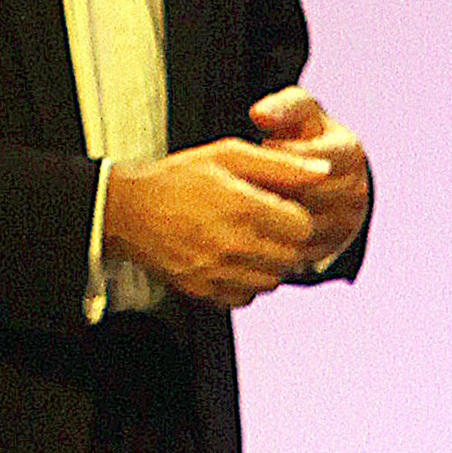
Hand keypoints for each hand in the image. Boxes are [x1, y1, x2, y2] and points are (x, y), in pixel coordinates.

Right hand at [104, 91, 367, 304]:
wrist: (128, 211)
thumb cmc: (179, 178)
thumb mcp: (229, 155)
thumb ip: (281, 164)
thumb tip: (323, 172)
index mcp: (242, 206)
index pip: (302, 226)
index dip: (298, 216)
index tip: (283, 208)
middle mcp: (232, 244)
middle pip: (292, 256)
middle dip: (288, 241)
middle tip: (269, 225)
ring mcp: (217, 271)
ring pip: (273, 280)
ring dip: (271, 263)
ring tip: (251, 241)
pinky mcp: (204, 290)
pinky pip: (246, 297)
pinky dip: (248, 282)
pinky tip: (234, 260)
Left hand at [246, 87, 369, 272]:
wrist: (325, 176)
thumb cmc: (305, 136)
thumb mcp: (299, 111)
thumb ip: (283, 107)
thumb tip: (259, 114)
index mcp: (349, 153)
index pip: (313, 158)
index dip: (283, 155)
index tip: (261, 149)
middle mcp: (355, 190)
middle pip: (310, 195)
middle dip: (276, 188)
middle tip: (245, 182)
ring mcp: (345, 222)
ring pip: (304, 225)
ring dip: (272, 216)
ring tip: (245, 203)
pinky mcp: (331, 247)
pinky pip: (299, 248)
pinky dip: (274, 238)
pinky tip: (252, 224)